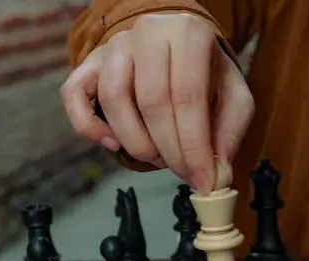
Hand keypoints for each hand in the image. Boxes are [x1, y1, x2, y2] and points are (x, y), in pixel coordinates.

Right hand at [60, 13, 254, 191]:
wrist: (177, 47)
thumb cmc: (206, 75)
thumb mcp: (234, 97)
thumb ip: (229, 132)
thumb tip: (216, 171)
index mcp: (188, 34)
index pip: (188, 97)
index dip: (194, 146)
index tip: (202, 179)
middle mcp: (148, 33)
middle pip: (152, 102)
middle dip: (169, 150)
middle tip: (183, 173)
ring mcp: (115, 47)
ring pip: (114, 101)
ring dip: (136, 143)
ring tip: (158, 158)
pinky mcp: (91, 63)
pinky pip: (74, 95)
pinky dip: (90, 127)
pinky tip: (113, 144)